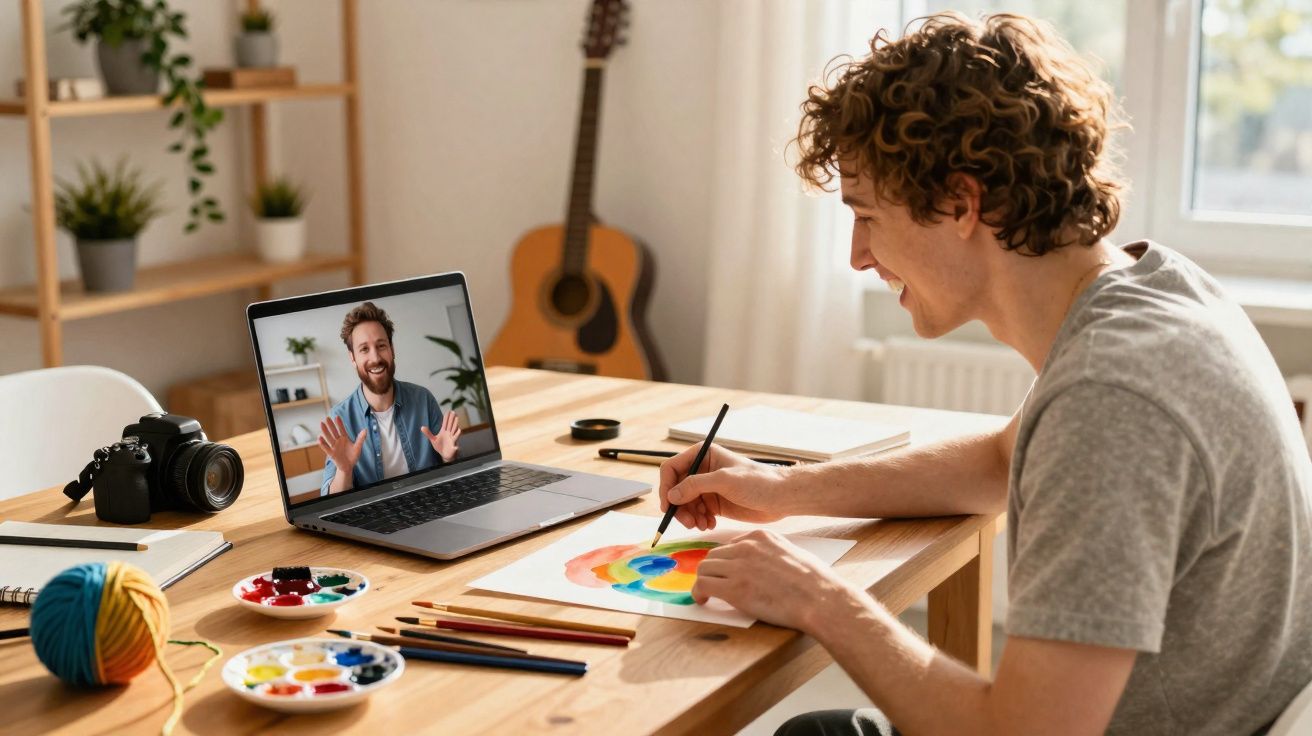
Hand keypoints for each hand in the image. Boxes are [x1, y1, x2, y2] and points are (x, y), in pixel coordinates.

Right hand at [318, 415, 364, 472]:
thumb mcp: (358, 447)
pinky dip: (323, 443)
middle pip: (334, 432)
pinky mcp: (331, 453)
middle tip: (327, 418)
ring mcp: (334, 447)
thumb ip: (361, 439)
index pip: (341, 429)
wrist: (349, 466)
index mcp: (344, 438)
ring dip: (325, 431)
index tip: (337, 416)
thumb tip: (365, 429)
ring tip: (322, 424)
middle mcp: (338, 441)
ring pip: (329, 437)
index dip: (339, 423)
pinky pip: (326, 447)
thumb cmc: (353, 456)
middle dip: (331, 425)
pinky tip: (319, 438)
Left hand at [422, 411, 461, 462]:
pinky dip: (457, 434)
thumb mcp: (433, 439)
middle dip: (452, 418)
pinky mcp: (453, 443)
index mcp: (443, 432)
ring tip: (457, 418)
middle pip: (450, 424)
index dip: (446, 417)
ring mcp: (451, 437)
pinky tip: (459, 430)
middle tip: (453, 411)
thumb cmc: (440, 446)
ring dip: (455, 423)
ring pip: (454, 429)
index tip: (448, 411)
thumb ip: (428, 433)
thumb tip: (422, 427)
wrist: (445, 454)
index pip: (445, 423)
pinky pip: (456, 438)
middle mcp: (448, 433)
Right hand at [658, 443, 788, 529]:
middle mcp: (701, 470)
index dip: (666, 487)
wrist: (780, 498)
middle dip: (678, 507)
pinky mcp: (713, 504)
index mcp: (702, 455)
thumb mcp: (725, 480)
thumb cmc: (758, 482)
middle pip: (675, 489)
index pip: (672, 469)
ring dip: (688, 517)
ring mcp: (707, 488)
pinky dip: (698, 521)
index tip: (668, 506)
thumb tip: (671, 495)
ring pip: (683, 504)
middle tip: (688, 522)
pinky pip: (695, 513)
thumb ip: (696, 485)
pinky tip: (710, 525)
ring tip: (702, 525)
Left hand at [692, 529, 858, 630]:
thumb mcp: (792, 553)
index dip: (726, 561)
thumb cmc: (814, 581)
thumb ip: (772, 553)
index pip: (731, 545)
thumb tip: (764, 565)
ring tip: (707, 593)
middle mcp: (746, 547)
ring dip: (704, 581)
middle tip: (715, 584)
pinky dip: (698, 592)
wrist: (820, 598)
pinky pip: (703, 585)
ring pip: (704, 568)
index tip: (727, 572)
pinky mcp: (733, 588)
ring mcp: (738, 567)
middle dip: (713, 570)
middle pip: (714, 555)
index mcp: (761, 536)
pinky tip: (702, 600)